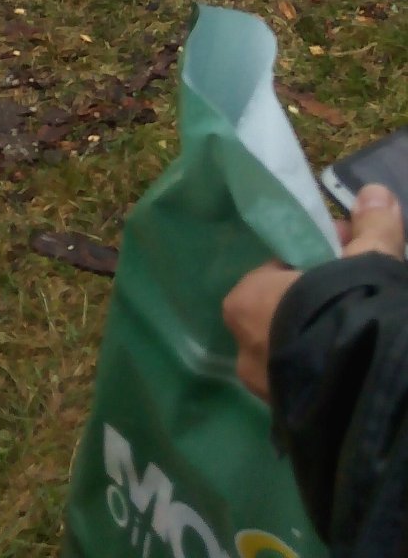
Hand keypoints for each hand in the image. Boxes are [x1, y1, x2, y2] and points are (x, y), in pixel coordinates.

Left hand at [223, 184, 405, 401]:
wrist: (366, 398)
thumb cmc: (348, 314)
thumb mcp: (367, 260)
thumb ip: (371, 227)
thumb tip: (376, 193)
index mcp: (246, 302)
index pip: (275, 273)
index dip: (314, 262)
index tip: (346, 258)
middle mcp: (245, 350)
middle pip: (283, 314)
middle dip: (316, 304)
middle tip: (357, 296)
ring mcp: (266, 394)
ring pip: (294, 354)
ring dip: (321, 341)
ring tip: (363, 334)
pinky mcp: (292, 427)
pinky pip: (309, 388)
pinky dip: (328, 376)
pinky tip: (359, 368)